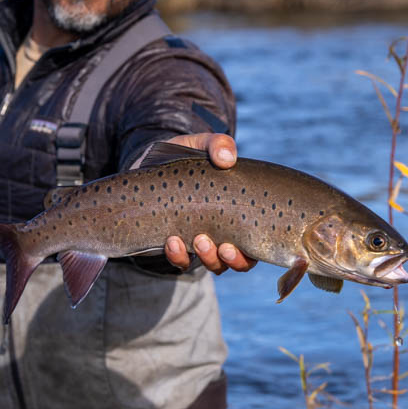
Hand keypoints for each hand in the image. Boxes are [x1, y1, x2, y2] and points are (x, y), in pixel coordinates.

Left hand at [162, 133, 256, 274]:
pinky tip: (172, 241)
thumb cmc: (184, 159)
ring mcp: (201, 242)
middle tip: (223, 247)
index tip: (246, 242)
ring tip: (198, 240)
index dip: (257, 250)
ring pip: (214, 265)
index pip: (259, 240)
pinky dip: (179, 256)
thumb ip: (217, 144)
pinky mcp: (177, 247)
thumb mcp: (201, 145)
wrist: (148, 167)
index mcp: (240, 212)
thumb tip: (227, 158)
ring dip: (208, 258)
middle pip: (240, 261)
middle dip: (234, 260)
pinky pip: (182, 262)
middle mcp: (225, 232)